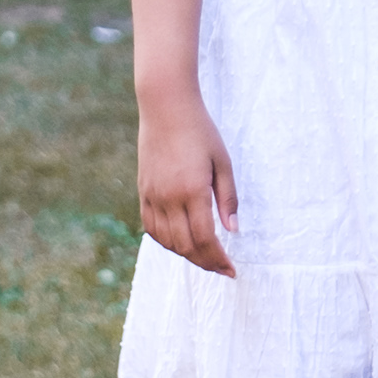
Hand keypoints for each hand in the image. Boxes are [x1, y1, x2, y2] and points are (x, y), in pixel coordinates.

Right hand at [137, 94, 242, 274]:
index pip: (205, 238)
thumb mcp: (223, 162)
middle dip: (205, 262)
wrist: (165, 108)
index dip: (218, 259)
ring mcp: (153, 195)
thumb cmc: (200, 131)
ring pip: (166, 241)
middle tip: (221, 267)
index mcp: (192, 190)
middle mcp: (169, 197)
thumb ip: (228, 198)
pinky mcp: (143, 191)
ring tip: (204, 257)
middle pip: (185, 246)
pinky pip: (151, 227)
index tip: (231, 270)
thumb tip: (233, 230)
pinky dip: (166, 241)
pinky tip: (180, 243)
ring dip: (186, 254)